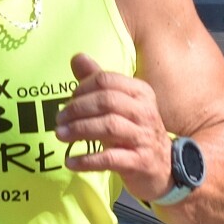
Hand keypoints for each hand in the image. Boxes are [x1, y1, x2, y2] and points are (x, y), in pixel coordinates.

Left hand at [56, 52, 173, 200]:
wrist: (164, 167)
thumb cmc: (136, 131)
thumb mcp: (121, 105)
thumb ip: (99, 82)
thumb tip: (77, 57)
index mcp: (140, 92)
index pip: (106, 81)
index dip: (82, 89)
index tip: (67, 101)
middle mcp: (145, 111)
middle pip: (106, 101)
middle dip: (77, 109)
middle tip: (58, 119)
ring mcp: (144, 137)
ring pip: (108, 127)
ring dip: (79, 130)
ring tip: (60, 135)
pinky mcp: (140, 161)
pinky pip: (110, 158)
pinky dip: (87, 160)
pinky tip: (71, 162)